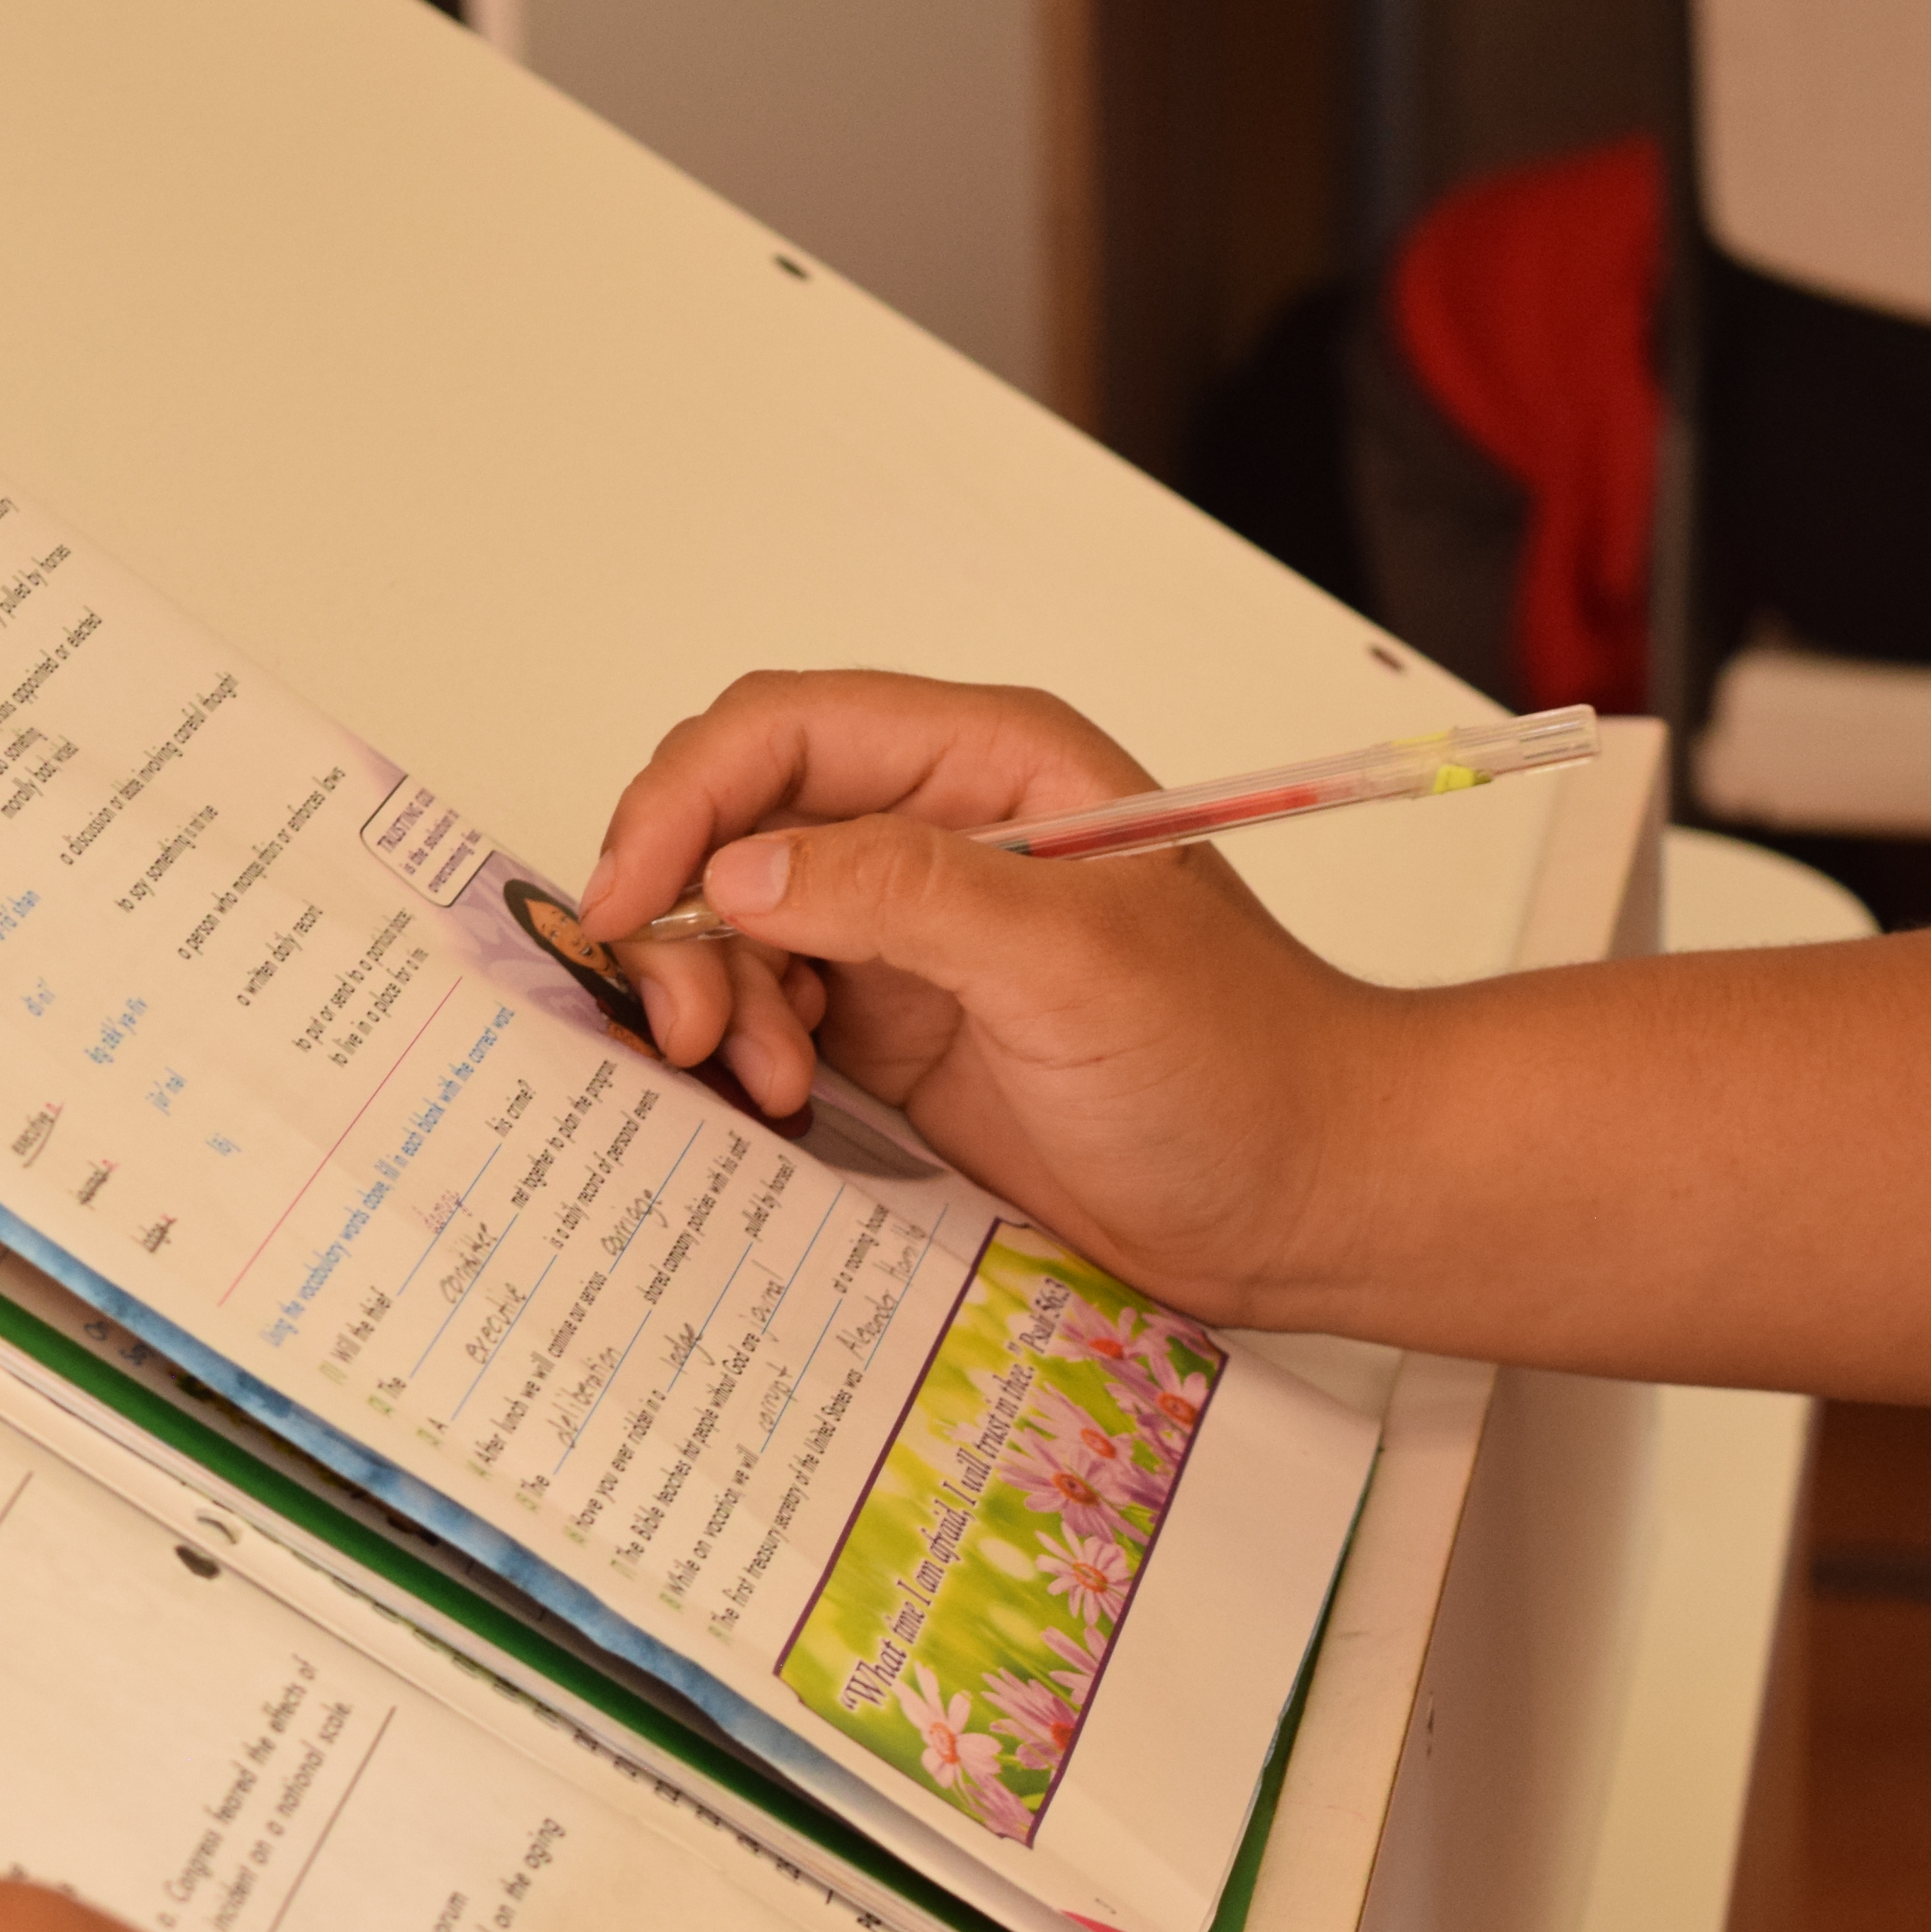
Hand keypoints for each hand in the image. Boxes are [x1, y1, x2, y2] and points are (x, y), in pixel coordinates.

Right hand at [578, 671, 1377, 1328]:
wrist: (1303, 1198)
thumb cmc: (1235, 1063)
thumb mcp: (1073, 958)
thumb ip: (904, 895)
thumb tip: (742, 875)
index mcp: (983, 766)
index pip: (782, 733)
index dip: (683, 800)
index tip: (627, 900)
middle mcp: (932, 835)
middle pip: (735, 828)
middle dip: (684, 915)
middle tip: (684, 1023)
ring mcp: (907, 939)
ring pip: (735, 932)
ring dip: (716, 1000)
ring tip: (766, 1081)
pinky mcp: (894, 1034)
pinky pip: (767, 1015)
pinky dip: (743, 1053)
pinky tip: (780, 1102)